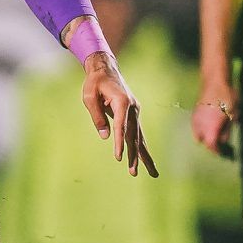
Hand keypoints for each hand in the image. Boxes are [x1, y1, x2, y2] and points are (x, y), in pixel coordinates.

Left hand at [83, 57, 157, 176]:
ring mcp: (136, 111)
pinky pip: (138, 133)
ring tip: (152, 173)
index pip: (121, 126)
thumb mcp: (89, 96)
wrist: (106, 69)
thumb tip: (105, 136)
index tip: (118, 157)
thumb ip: (96, 115)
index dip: (119, 142)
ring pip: (140, 137)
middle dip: (135, 155)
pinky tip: (145, 160)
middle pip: (135, 135)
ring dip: (143, 155)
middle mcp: (133, 107)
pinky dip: (141, 148)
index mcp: (122, 101)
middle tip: (134, 172)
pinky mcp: (134, 114)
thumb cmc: (95, 82)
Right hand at [191, 78, 236, 156]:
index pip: (211, 145)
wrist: (215, 81)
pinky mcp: (194, 113)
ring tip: (214, 135)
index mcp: (211, 126)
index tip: (222, 152)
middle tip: (219, 144)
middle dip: (211, 144)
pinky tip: (208, 126)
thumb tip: (224, 140)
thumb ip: (227, 130)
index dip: (216, 151)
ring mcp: (195, 119)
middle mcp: (201, 124)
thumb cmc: (227, 97)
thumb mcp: (233, 114)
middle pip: (203, 141)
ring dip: (205, 137)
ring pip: (198, 134)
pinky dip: (200, 130)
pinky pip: (195, 127)